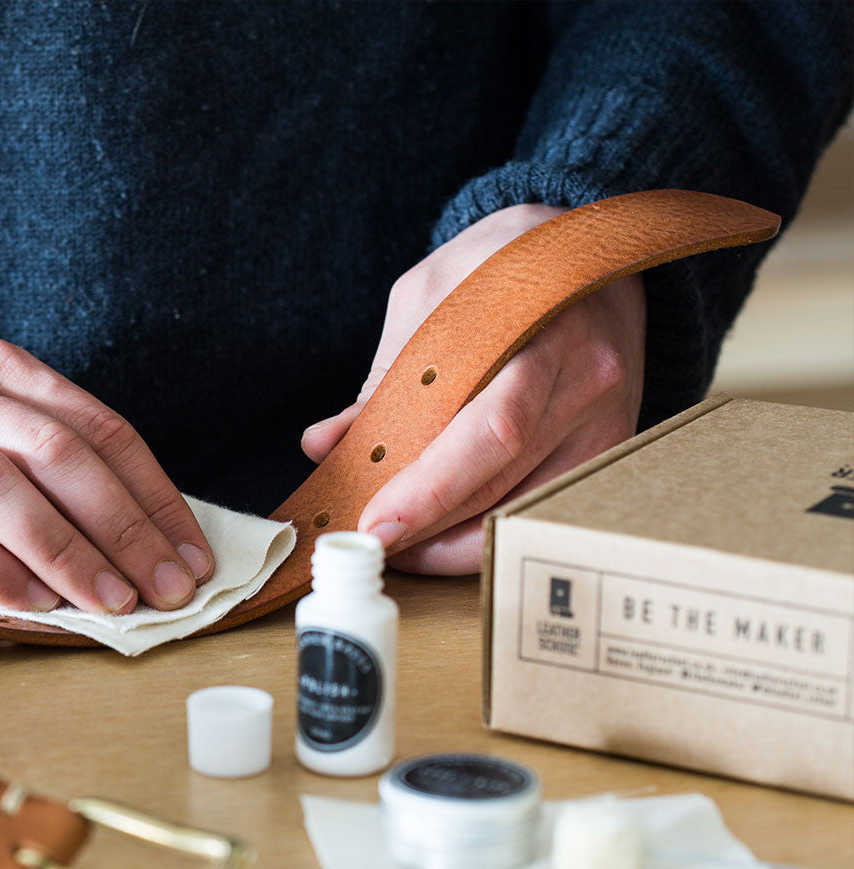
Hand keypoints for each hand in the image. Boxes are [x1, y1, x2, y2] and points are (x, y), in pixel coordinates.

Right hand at [0, 338, 213, 613]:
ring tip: (110, 602)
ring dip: (66, 549)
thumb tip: (139, 540)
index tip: (191, 553)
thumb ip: (39, 463)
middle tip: (166, 586)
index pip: (95, 426)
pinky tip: (30, 607)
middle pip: (57, 451)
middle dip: (124, 524)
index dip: (153, 493)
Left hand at [301, 203, 645, 574]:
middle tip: (371, 543)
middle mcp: (586, 377)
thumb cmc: (498, 270)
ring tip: (398, 546)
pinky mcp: (610, 447)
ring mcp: (606, 418)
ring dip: (454, 541)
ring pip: (523, 504)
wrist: (586, 255)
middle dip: (430, 521)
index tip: (376, 520)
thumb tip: (325, 444)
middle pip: (504, 474)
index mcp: (543, 327)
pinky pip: (543, 509)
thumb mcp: (432, 294)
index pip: (491, 427)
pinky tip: (442, 540)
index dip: (432, 485)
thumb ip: (383, 371)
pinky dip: (488, 533)